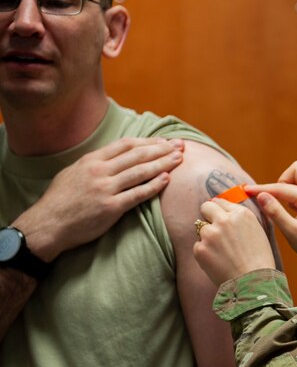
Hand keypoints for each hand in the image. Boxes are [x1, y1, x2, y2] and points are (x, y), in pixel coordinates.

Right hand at [13, 137, 184, 260]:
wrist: (46, 225)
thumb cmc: (59, 200)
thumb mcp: (72, 172)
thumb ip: (94, 163)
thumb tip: (114, 156)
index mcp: (91, 160)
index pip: (126, 145)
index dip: (148, 142)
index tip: (164, 141)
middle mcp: (99, 171)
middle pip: (137, 155)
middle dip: (162, 149)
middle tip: (180, 145)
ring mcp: (105, 189)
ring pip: (140, 172)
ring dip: (163, 164)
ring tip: (179, 159)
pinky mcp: (110, 208)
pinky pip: (137, 194)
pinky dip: (153, 186)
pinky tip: (167, 179)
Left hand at [193, 198, 274, 285]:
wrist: (253, 282)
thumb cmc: (259, 259)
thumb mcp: (257, 230)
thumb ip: (240, 217)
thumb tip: (223, 208)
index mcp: (241, 213)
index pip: (220, 202)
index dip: (219, 210)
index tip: (220, 218)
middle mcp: (224, 220)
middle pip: (206, 207)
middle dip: (208, 216)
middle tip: (216, 231)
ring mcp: (211, 234)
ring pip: (201, 228)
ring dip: (207, 237)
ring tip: (222, 252)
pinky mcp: (200, 249)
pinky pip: (198, 246)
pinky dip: (205, 252)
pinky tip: (218, 261)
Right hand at [246, 161, 296, 279]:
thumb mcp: (291, 232)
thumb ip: (275, 212)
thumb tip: (261, 195)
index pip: (281, 188)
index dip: (262, 189)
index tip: (247, 190)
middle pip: (296, 169)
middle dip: (282, 181)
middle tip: (277, 200)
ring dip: (290, 187)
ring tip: (287, 208)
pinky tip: (295, 210)